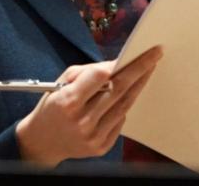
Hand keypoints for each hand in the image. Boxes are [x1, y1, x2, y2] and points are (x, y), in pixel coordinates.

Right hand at [15, 46, 162, 166]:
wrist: (42, 142)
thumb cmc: (53, 106)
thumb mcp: (61, 83)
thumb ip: (87, 73)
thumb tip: (116, 64)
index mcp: (69, 101)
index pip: (100, 76)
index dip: (120, 62)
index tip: (137, 51)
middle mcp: (82, 120)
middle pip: (118, 89)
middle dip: (140, 69)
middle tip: (155, 55)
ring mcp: (93, 135)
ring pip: (123, 105)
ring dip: (139, 86)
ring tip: (149, 71)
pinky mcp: (100, 147)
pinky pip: (120, 122)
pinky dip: (125, 106)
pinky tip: (131, 94)